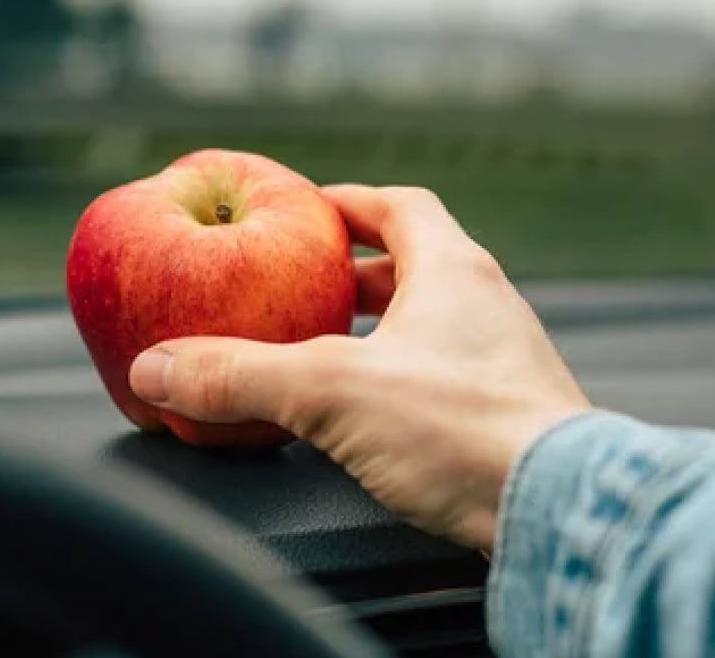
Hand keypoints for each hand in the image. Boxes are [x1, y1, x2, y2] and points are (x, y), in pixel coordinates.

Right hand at [129, 185, 590, 549]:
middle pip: (415, 264)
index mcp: (453, 270)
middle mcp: (487, 305)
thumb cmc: (463, 430)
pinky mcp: (510, 414)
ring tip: (326, 353)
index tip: (306, 210)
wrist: (557, 510)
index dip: (348, 203)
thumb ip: (240, 376)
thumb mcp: (330, 392)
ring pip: (430, 324)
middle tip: (301, 287)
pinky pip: (444, 376)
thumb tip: (158, 369)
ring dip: (378, 331)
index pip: (400, 207)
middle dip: (352, 275)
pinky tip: (372, 415)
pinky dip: (400, 380)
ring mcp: (505, 360)